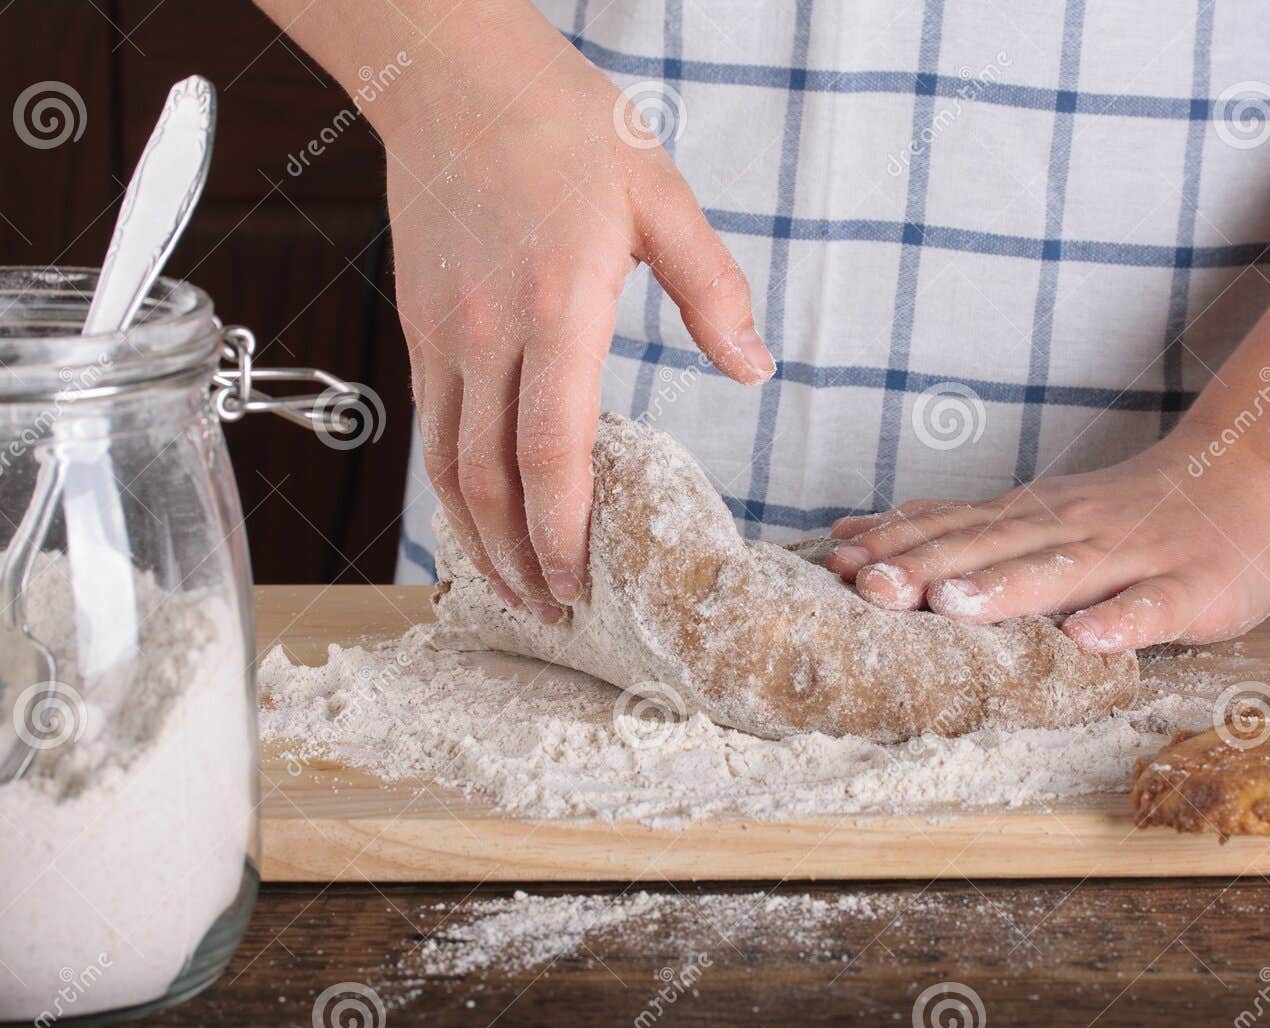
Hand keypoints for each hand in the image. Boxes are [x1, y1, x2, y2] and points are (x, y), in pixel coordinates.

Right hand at [384, 17, 772, 618]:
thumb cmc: (564, 127)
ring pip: (448, 466)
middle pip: (491, 479)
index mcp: (557, 307)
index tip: (582, 585)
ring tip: (512, 591)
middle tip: (553, 614)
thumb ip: (710, 288)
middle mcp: (488, 333)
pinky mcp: (420, 327)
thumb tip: (754, 368)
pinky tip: (475, 520)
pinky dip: (449, 490)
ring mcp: (444, 334)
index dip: (563, 531)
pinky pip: (428, 428)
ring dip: (477, 540)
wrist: (453, 75)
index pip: (552, 450)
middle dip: (520, 559)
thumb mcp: (660, 195)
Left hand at [825, 436, 1269, 652]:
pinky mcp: (1192, 587)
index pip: (957, 529)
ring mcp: (1133, 557)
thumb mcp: (1041, 508)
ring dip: (1007, 590)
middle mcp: (1073, 531)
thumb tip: (866, 532)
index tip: (840, 561)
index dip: (899, 545)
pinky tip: (1088, 638)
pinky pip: (1155, 606)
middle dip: (930, 567)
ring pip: (1063, 572)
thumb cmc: (1134, 508)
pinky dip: (1122, 620)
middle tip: (872, 588)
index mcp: (1035, 518)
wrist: (1252, 469)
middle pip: (994, 549)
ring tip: (954, 606)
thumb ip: (965, 524)